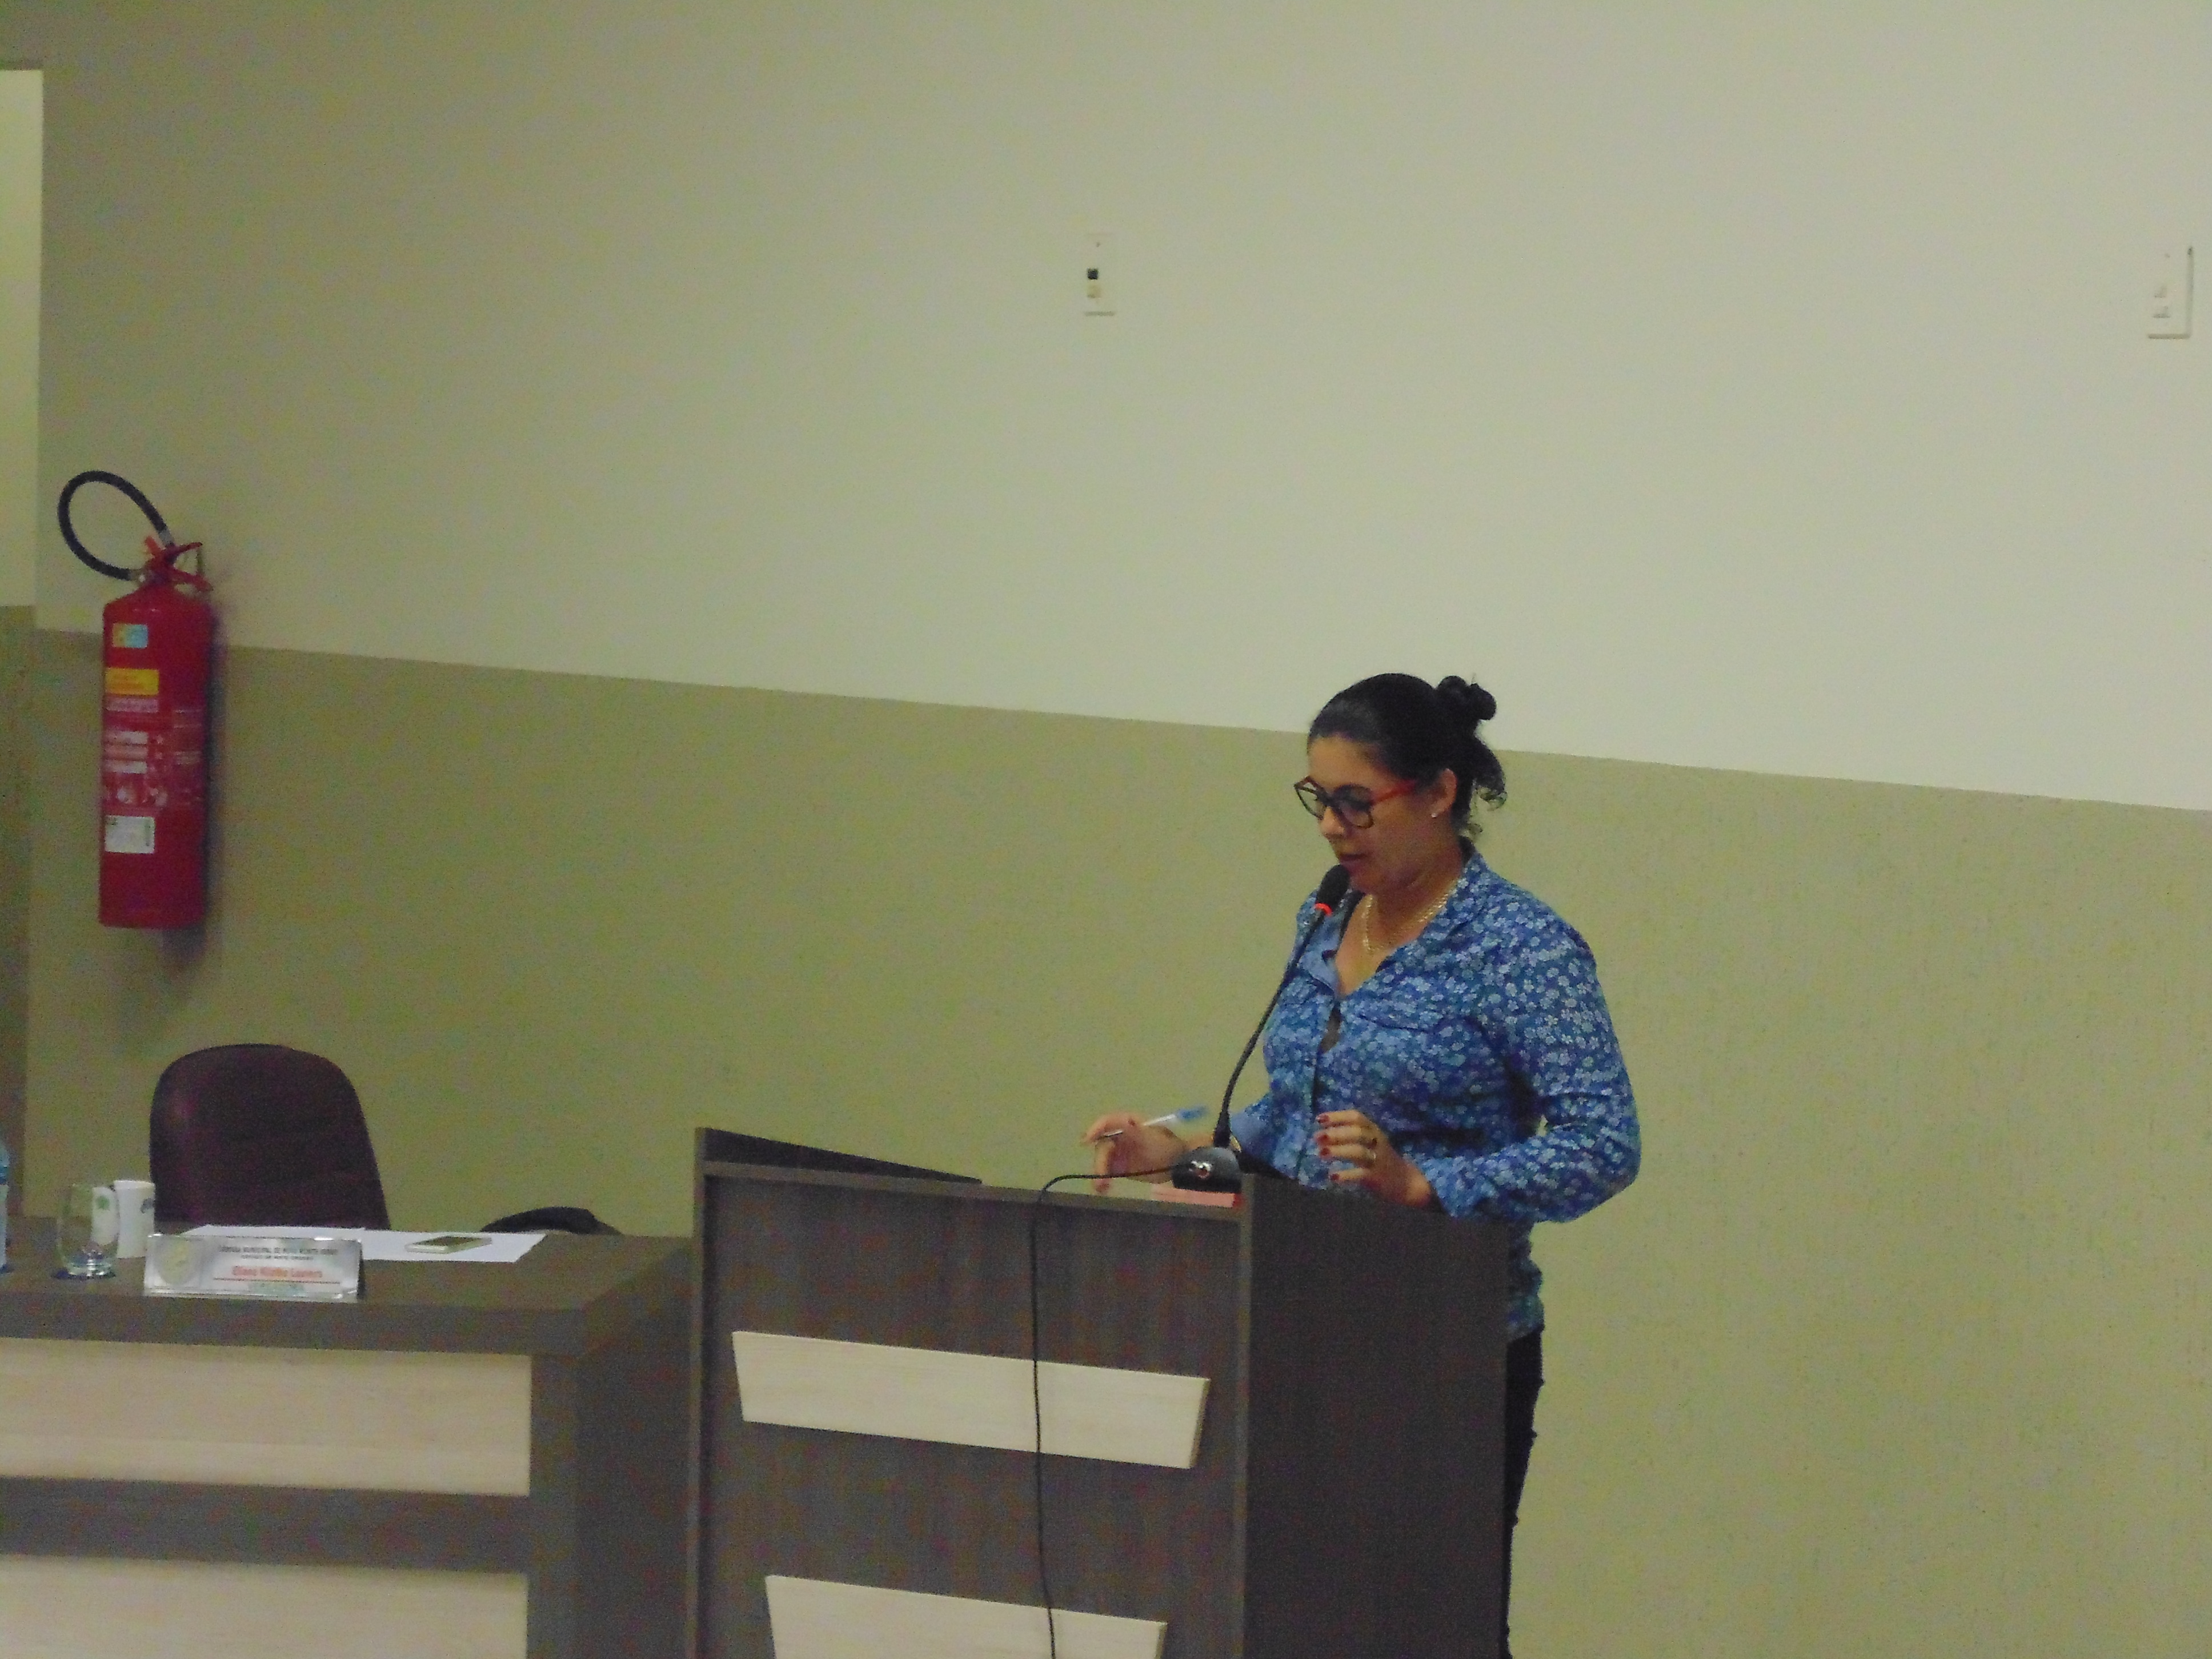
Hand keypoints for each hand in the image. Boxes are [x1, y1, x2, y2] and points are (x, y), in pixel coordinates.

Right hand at [1082, 1114, 1189, 1191]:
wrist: (1177, 1164)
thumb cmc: (1165, 1145)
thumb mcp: (1150, 1137)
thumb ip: (1136, 1131)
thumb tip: (1124, 1122)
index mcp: (1126, 1123)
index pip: (1106, 1123)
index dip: (1094, 1129)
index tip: (1085, 1141)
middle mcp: (1118, 1137)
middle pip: (1102, 1146)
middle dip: (1100, 1162)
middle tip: (1101, 1178)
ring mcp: (1118, 1153)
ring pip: (1102, 1161)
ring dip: (1099, 1173)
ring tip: (1101, 1188)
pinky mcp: (1120, 1168)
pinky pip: (1106, 1173)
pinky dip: (1102, 1181)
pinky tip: (1104, 1189)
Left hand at [1314, 1110, 1434, 1208]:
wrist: (1406, 1183)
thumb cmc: (1382, 1160)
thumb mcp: (1371, 1143)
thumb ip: (1352, 1136)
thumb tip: (1324, 1132)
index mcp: (1374, 1131)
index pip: (1357, 1117)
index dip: (1338, 1116)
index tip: (1319, 1119)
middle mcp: (1377, 1142)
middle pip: (1357, 1132)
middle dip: (1336, 1133)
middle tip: (1317, 1137)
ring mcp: (1378, 1160)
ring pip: (1358, 1151)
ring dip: (1338, 1151)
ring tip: (1321, 1153)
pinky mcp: (1377, 1177)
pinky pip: (1361, 1174)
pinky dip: (1346, 1174)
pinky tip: (1332, 1177)